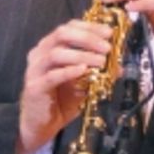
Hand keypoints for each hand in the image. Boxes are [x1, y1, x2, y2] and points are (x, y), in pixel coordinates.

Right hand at [15, 19, 111, 153]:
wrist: (41, 125)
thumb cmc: (60, 101)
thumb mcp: (83, 83)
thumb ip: (97, 72)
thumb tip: (119, 67)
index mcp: (50, 46)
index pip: (69, 27)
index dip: (90, 27)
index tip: (109, 33)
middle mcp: (39, 53)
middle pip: (62, 34)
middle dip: (87, 38)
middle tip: (106, 48)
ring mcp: (35, 69)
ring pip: (56, 53)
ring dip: (82, 55)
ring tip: (101, 62)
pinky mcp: (35, 87)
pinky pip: (52, 76)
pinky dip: (69, 71)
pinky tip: (83, 71)